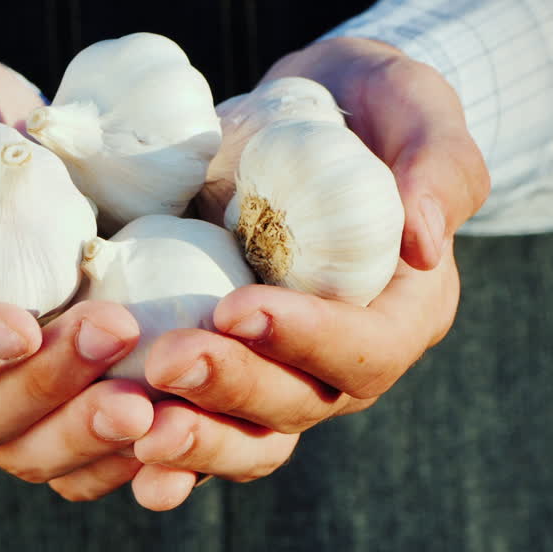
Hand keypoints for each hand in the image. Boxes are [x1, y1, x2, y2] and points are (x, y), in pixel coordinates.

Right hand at [0, 50, 153, 498]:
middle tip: (116, 330)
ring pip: (31, 451)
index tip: (18, 321)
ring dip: (89, 432)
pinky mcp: (58, 393)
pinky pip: (83, 452)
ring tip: (152, 397)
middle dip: (45, 389)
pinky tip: (177, 422)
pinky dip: (126, 451)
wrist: (8, 131)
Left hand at [131, 37, 489, 509]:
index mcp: (404, 310)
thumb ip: (436, 166)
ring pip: (247, 433)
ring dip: (192, 438)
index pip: (366, 350)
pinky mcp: (228, 361)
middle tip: (166, 362)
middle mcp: (344, 357)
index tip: (236, 308)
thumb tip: (424, 243)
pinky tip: (116, 444)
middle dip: (231, 388)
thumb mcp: (416, 106)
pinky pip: (202, 421)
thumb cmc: (375, 102)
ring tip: (132, 425)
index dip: (305, 340)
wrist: (310, 109)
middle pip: (298, 403)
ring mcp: (281, 368)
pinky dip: (164, 449)